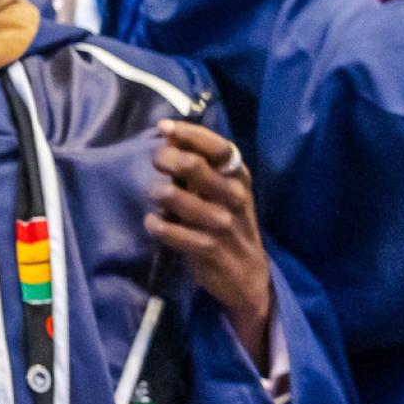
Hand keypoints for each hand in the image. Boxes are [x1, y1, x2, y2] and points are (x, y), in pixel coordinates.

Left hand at [145, 121, 272, 367]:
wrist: (248, 275)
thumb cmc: (227, 223)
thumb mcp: (222, 191)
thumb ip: (199, 165)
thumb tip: (168, 135)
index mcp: (239, 176)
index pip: (217, 146)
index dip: (188, 134)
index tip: (164, 127)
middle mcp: (235, 196)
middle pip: (193, 166)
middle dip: (166, 159)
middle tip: (156, 163)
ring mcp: (223, 223)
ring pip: (177, 197)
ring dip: (158, 193)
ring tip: (157, 197)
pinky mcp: (209, 248)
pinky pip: (171, 231)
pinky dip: (156, 224)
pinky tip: (155, 223)